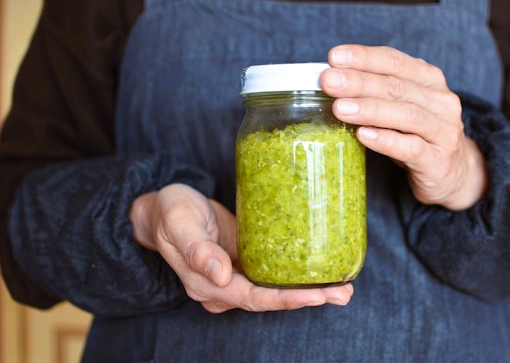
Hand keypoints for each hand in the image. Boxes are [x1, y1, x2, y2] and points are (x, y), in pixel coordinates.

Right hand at [129, 183, 353, 312]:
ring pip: (275, 289)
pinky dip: (297, 275)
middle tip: (343, 293)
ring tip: (344, 287)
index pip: (252, 298)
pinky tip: (321, 270)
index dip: (284, 299)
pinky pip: (273, 273)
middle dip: (307, 298)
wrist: (166, 209)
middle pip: (270, 299)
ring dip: (309, 290)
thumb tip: (220, 274)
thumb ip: (196, 248)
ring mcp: (235, 276)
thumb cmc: (170, 212)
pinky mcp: (244, 262)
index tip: (316, 296)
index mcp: (206, 284)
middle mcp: (223, 287)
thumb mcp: (178, 223)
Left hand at [321, 45, 487, 210]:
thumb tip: (330, 82)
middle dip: (359, 82)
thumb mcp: (399, 107)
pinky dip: (386, 140)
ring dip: (370, 110)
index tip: (334, 57)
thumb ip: (374, 93)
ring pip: (406, 115)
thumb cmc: (415, 135)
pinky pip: (412, 148)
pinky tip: (363, 136)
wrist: (452, 173)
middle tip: (329, 81)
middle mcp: (441, 102)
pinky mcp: (438, 162)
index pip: (395, 60)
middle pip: (396, 87)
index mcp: (429, 80)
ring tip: (340, 108)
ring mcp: (443, 132)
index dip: (364, 57)